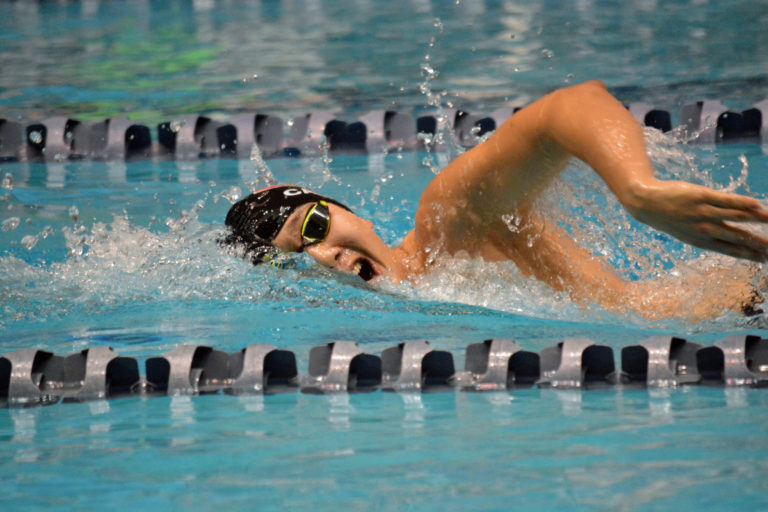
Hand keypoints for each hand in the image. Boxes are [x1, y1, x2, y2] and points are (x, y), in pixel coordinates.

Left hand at [626, 179, 767, 261]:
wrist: (646, 203)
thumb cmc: (670, 218)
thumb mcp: (689, 233)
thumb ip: (712, 236)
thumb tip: (734, 238)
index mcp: (702, 242)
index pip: (733, 250)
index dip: (751, 255)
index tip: (767, 260)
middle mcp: (705, 230)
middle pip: (739, 237)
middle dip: (760, 244)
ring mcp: (704, 213)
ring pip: (737, 217)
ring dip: (758, 219)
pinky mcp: (701, 196)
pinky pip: (726, 201)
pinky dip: (743, 203)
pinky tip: (757, 205)